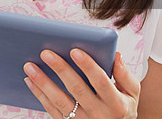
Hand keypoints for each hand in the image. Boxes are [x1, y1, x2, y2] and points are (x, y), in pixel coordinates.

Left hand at [23, 50, 138, 118]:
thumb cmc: (121, 109)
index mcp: (116, 103)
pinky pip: (52, 110)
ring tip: (29, 66)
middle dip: (61, 69)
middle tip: (45, 53)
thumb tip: (116, 56)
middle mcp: (99, 114)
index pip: (101, 81)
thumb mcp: (131, 95)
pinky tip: (30, 81)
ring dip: (43, 82)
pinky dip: (40, 95)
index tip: (74, 50)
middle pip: (77, 89)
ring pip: (60, 101)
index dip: (88, 66)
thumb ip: (125, 75)